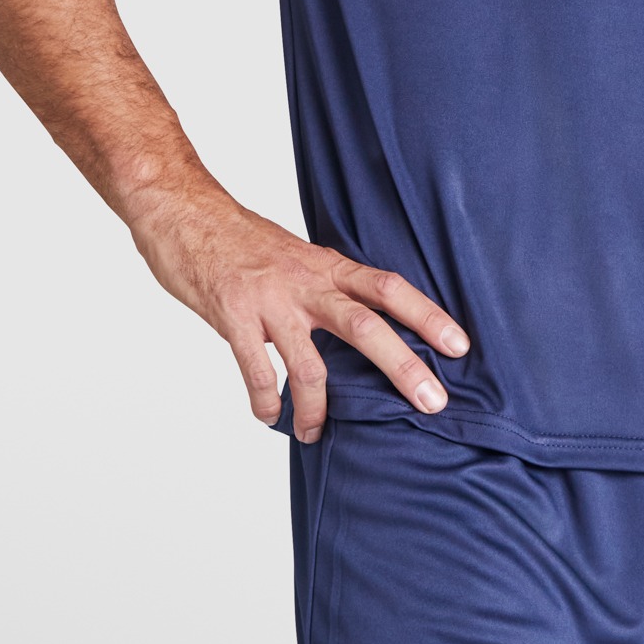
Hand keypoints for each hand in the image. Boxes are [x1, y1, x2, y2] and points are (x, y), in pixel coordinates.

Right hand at [130, 190, 467, 440]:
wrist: (182, 210)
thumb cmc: (239, 239)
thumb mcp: (297, 256)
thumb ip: (327, 288)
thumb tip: (362, 325)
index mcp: (327, 266)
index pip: (389, 289)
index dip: (428, 316)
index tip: (461, 346)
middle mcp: (305, 282)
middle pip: (366, 326)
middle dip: (404, 368)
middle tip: (433, 403)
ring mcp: (269, 300)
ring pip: (311, 363)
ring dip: (319, 408)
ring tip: (315, 433)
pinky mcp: (232, 316)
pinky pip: (257, 370)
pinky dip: (267, 401)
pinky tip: (271, 416)